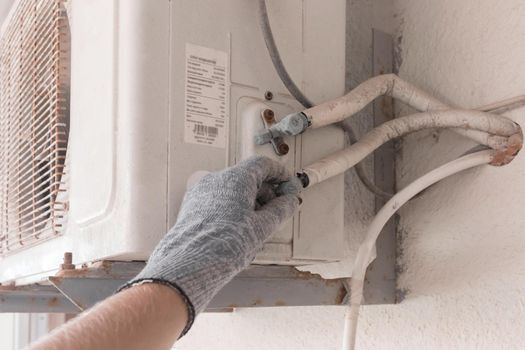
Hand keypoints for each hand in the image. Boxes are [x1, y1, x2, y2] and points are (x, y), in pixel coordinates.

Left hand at [119, 156, 299, 335]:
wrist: (191, 264)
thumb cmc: (223, 245)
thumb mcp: (262, 227)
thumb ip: (280, 210)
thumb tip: (289, 201)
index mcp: (235, 179)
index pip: (262, 165)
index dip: (279, 174)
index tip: (287, 184)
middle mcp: (216, 180)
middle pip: (247, 176)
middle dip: (265, 191)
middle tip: (277, 208)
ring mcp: (202, 192)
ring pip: (232, 189)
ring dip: (249, 201)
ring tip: (258, 225)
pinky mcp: (193, 206)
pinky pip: (218, 200)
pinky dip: (232, 208)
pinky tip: (238, 229)